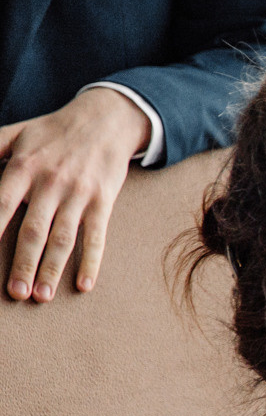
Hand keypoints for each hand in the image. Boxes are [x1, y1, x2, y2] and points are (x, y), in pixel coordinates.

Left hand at [1, 88, 149, 302]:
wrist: (105, 120)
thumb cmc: (53, 131)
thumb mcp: (15, 133)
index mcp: (25, 167)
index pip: (2, 204)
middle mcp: (52, 183)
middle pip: (34, 230)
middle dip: (23, 264)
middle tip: (15, 293)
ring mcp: (79, 194)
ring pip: (63, 238)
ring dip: (52, 269)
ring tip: (41, 296)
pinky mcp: (103, 201)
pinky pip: (97, 236)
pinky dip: (92, 261)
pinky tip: (84, 284)